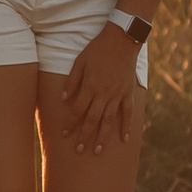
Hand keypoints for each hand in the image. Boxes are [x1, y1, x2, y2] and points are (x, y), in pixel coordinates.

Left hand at [59, 25, 138, 154]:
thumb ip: (72, 81)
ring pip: (109, 120)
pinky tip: (124, 139)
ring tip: (97, 150)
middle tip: (79, 150)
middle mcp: (104, 93)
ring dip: (102, 136)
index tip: (63, 134)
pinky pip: (128, 113)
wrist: (121, 41)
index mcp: (90, 86)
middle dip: (84, 136)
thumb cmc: (97, 50)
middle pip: (92, 119)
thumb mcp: (80, 62)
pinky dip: (126, 126)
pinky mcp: (128, 93)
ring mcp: (118, 94)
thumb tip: (63, 99)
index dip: (70, 123)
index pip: (78, 110)